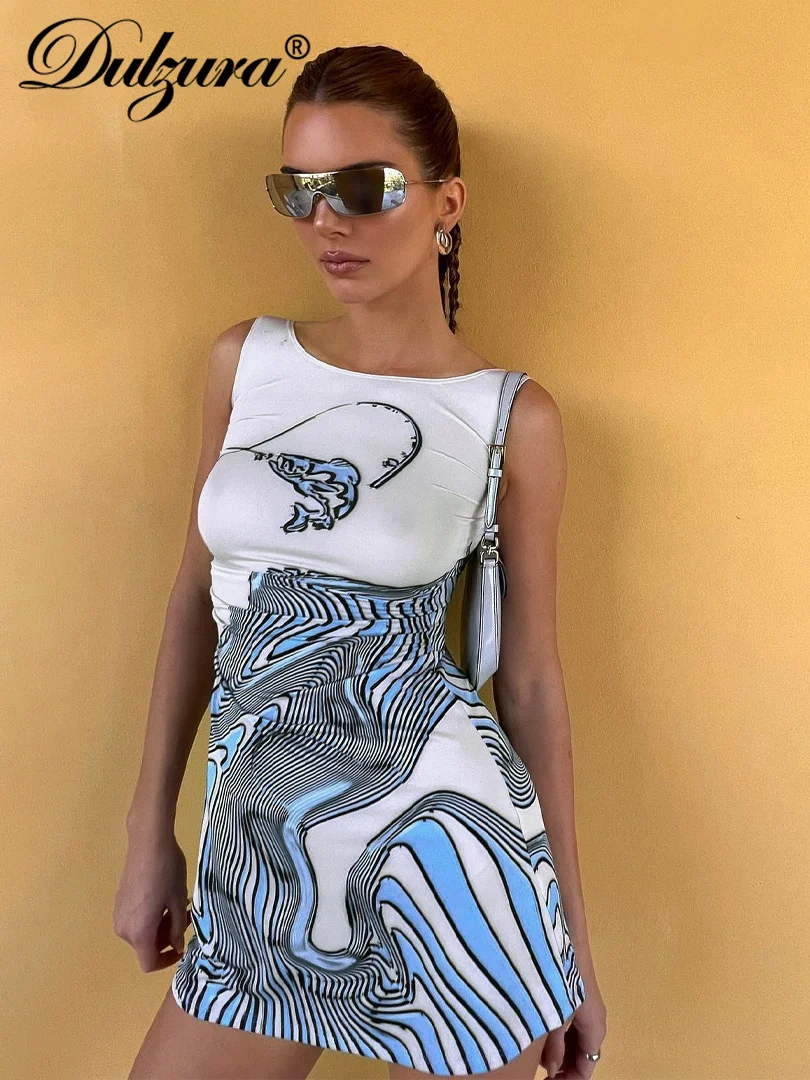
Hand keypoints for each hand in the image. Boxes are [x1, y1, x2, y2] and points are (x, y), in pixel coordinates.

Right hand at [113, 829, 190, 971]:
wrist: (148, 842)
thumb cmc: (167, 872)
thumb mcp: (178, 902)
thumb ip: (177, 929)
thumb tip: (176, 946)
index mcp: (139, 932)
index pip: (149, 963)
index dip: (167, 961)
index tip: (181, 945)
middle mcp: (123, 928)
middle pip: (146, 947)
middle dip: (167, 937)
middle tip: (186, 917)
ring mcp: (119, 914)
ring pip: (141, 932)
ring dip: (160, 925)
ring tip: (179, 904)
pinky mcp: (119, 901)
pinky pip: (135, 919)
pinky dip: (150, 916)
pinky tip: (163, 897)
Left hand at [541, 987, 606, 1078]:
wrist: (568, 942)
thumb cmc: (563, 983)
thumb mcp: (556, 1019)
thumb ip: (555, 1047)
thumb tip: (551, 1070)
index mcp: (595, 1031)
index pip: (585, 1068)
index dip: (568, 1079)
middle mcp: (596, 1021)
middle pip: (582, 1053)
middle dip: (563, 1064)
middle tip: (542, 1067)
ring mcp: (589, 1006)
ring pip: (577, 1037)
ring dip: (560, 1048)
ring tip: (538, 1051)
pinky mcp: (580, 993)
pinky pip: (574, 1022)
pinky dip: (561, 1032)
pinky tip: (543, 1030)